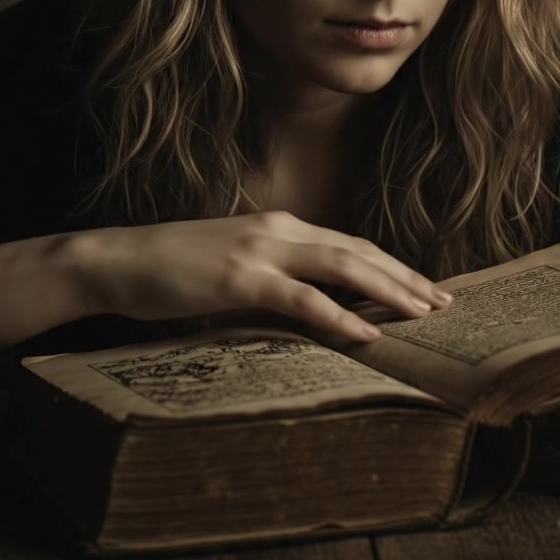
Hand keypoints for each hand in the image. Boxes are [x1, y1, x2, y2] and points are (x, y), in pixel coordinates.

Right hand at [82, 210, 451, 343]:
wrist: (114, 261)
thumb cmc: (169, 271)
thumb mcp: (231, 268)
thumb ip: (272, 280)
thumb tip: (313, 310)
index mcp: (278, 226)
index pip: (349, 244)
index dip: (392, 266)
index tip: (426, 288)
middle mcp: (278, 229)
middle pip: (358, 251)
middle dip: (406, 277)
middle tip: (445, 303)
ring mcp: (260, 250)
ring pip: (342, 266)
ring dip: (388, 290)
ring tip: (423, 313)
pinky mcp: (240, 277)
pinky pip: (303, 297)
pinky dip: (339, 314)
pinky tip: (367, 333)